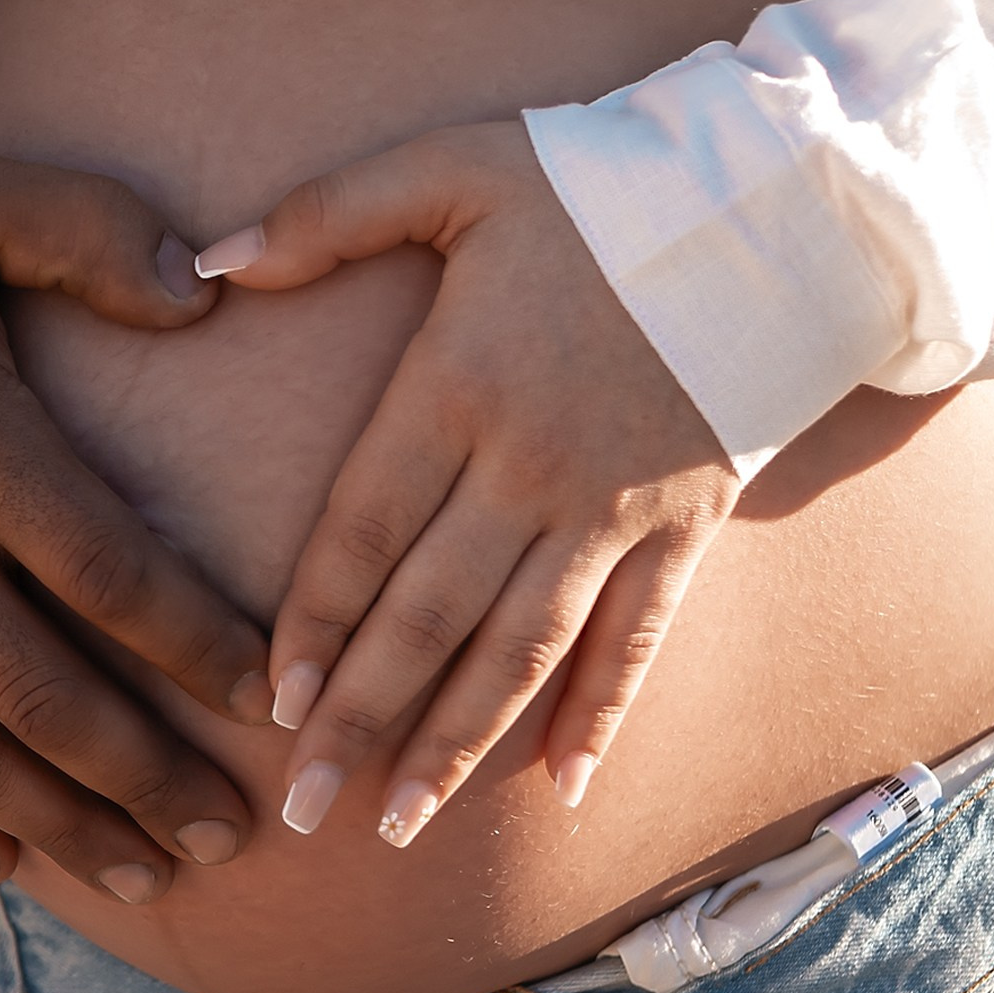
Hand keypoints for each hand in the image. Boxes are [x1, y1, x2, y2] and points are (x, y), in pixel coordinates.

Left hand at [195, 121, 738, 844]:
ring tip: (401, 825)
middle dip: (361, 718)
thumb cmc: (602, 178)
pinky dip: (601, 715)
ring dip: (458, 744)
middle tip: (304, 809)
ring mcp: (614, 505)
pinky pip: (638, 640)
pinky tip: (561, 789)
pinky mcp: (688, 522)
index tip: (270, 701)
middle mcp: (528, 465)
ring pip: (522, 651)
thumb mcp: (452, 167)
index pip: (362, 531)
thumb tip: (208, 263)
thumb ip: (325, 216)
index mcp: (456, 383)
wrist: (785, 197)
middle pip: (428, 616)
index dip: (313, 623)